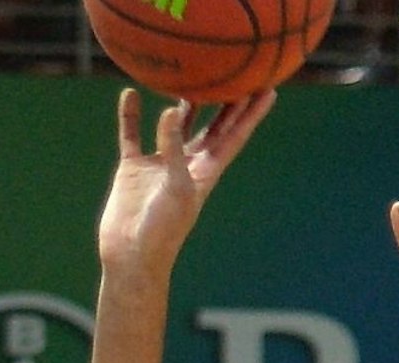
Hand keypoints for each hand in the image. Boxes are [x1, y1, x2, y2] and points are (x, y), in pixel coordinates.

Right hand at [97, 88, 273, 277]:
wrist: (131, 255)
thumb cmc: (162, 230)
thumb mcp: (175, 187)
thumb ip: (174, 147)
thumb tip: (172, 109)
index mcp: (207, 171)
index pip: (234, 136)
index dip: (252, 114)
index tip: (269, 89)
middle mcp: (186, 165)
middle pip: (211, 126)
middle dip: (226, 102)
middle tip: (238, 72)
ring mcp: (160, 166)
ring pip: (174, 127)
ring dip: (183, 105)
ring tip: (190, 76)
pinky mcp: (133, 169)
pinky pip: (132, 135)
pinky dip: (131, 116)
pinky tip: (130, 94)